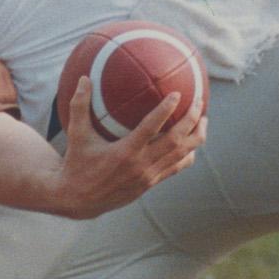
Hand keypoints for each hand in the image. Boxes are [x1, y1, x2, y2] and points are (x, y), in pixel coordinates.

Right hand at [47, 75, 205, 218]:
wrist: (80, 200)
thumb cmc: (77, 163)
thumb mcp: (76, 134)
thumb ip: (79, 106)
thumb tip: (84, 78)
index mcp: (124, 152)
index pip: (151, 128)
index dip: (166, 111)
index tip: (178, 94)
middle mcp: (141, 165)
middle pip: (177, 142)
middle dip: (192, 121)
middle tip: (199, 102)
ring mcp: (149, 176)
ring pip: (183, 156)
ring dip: (196, 137)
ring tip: (203, 119)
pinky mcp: (151, 184)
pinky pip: (177, 166)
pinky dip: (188, 153)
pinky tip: (190, 141)